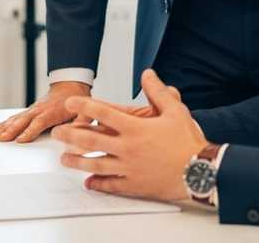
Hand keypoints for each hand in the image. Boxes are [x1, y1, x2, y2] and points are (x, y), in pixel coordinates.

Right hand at [0, 81, 91, 142]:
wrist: (70, 85)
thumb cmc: (76, 100)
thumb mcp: (84, 112)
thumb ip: (82, 123)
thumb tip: (76, 133)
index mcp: (53, 112)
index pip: (39, 122)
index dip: (29, 131)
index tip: (20, 139)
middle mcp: (40, 109)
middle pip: (24, 120)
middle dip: (12, 130)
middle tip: (2, 139)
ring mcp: (33, 109)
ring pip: (17, 118)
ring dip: (6, 127)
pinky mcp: (30, 110)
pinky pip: (16, 116)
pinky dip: (6, 122)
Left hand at [53, 69, 207, 200]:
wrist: (202, 172)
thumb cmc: (189, 142)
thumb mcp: (175, 111)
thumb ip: (158, 92)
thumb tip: (147, 74)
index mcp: (136, 128)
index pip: (103, 113)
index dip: (84, 106)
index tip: (70, 103)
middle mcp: (128, 147)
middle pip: (91, 140)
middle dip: (70, 135)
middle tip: (57, 133)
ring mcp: (129, 168)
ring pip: (95, 164)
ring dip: (77, 161)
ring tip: (64, 159)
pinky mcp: (135, 184)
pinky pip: (111, 185)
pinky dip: (98, 184)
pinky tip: (88, 183)